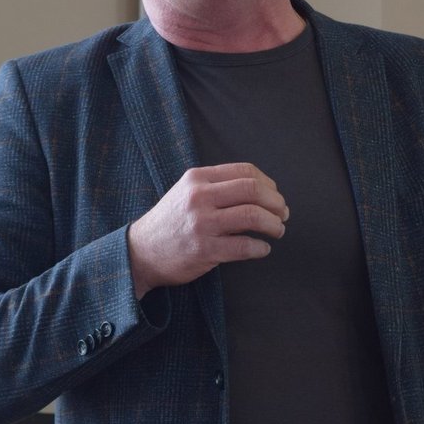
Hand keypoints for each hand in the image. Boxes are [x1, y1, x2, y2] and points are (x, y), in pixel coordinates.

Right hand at [127, 163, 288, 298]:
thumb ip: (217, 185)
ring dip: (274, 224)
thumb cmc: (170, 221)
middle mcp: (199, 197)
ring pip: (253, 216)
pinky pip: (245, 246)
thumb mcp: (186, 191)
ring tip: (278, 230)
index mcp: (197, 178)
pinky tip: (262, 249)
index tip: (275, 195)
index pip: (245, 171)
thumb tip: (262, 189)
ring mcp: (202, 223)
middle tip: (283, 213)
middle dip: (276, 202)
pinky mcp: (205, 249)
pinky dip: (261, 248)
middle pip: (253, 190)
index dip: (268, 183)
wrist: (140, 252)